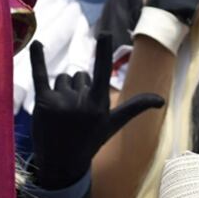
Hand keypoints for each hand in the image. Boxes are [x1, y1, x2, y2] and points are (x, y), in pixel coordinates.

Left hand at [29, 33, 163, 189]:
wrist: (62, 163)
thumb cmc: (91, 140)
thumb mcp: (114, 123)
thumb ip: (136, 106)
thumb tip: (161, 100)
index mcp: (100, 103)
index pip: (103, 71)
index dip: (103, 51)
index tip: (103, 34)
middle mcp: (81, 101)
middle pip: (79, 76)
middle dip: (78, 89)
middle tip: (75, 114)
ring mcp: (61, 102)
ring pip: (62, 79)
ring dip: (62, 90)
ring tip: (62, 113)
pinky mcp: (43, 102)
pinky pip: (40, 75)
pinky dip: (37, 59)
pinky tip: (36, 44)